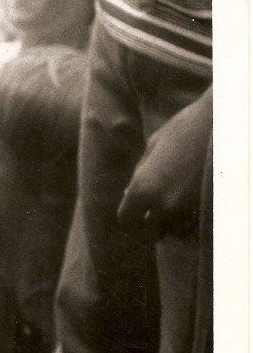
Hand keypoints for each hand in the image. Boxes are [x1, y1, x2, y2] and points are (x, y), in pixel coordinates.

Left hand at [117, 90, 211, 242]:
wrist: (226, 119)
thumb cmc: (187, 127)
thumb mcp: (154, 145)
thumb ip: (139, 173)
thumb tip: (128, 194)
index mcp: (142, 189)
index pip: (127, 221)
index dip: (131, 220)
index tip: (138, 215)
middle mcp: (163, 204)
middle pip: (152, 233)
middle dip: (153, 225)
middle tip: (158, 213)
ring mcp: (189, 209)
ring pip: (176, 232)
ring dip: (175, 223)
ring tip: (181, 204)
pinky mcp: (210, 209)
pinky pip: (196, 227)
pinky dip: (193, 220)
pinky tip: (196, 202)